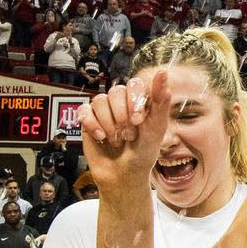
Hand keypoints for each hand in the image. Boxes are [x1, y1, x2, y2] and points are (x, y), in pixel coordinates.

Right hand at [79, 70, 170, 200]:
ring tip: (117, 140)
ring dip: (109, 124)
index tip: (138, 121)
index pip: (134, 84)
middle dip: (122, 116)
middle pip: (116, 92)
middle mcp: (121, 103)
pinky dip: (92, 125)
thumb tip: (162, 72)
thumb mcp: (157, 128)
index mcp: (140, 102)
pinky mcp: (88, 120)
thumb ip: (160, 100)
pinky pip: (84, 110)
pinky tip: (101, 137)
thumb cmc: (143, 153)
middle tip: (129, 135)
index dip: (134, 101)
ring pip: (99, 101)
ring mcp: (104, 110)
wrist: (124, 175)